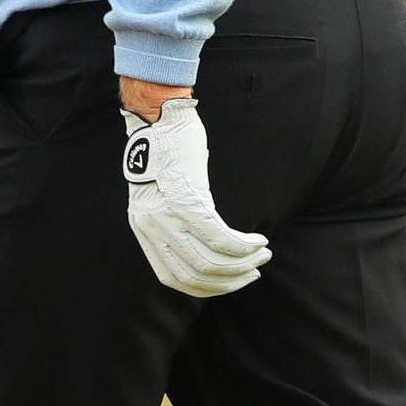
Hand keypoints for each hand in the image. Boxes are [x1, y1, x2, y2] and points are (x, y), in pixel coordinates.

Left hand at [121, 96, 271, 297]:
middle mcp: (151, 228)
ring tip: (262, 255)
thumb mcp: (161, 192)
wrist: (158, 117)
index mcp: (143, 229)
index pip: (172, 278)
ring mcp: (167, 216)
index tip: (229, 283)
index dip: (204, 288)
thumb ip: (173, 219)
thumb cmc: (165, 150)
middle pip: (194, 274)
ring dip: (242, 264)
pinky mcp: (187, 201)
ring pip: (209, 260)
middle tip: (254, 271)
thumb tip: (203, 244)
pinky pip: (220, 237)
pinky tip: (258, 241)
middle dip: (230, 280)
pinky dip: (243, 245)